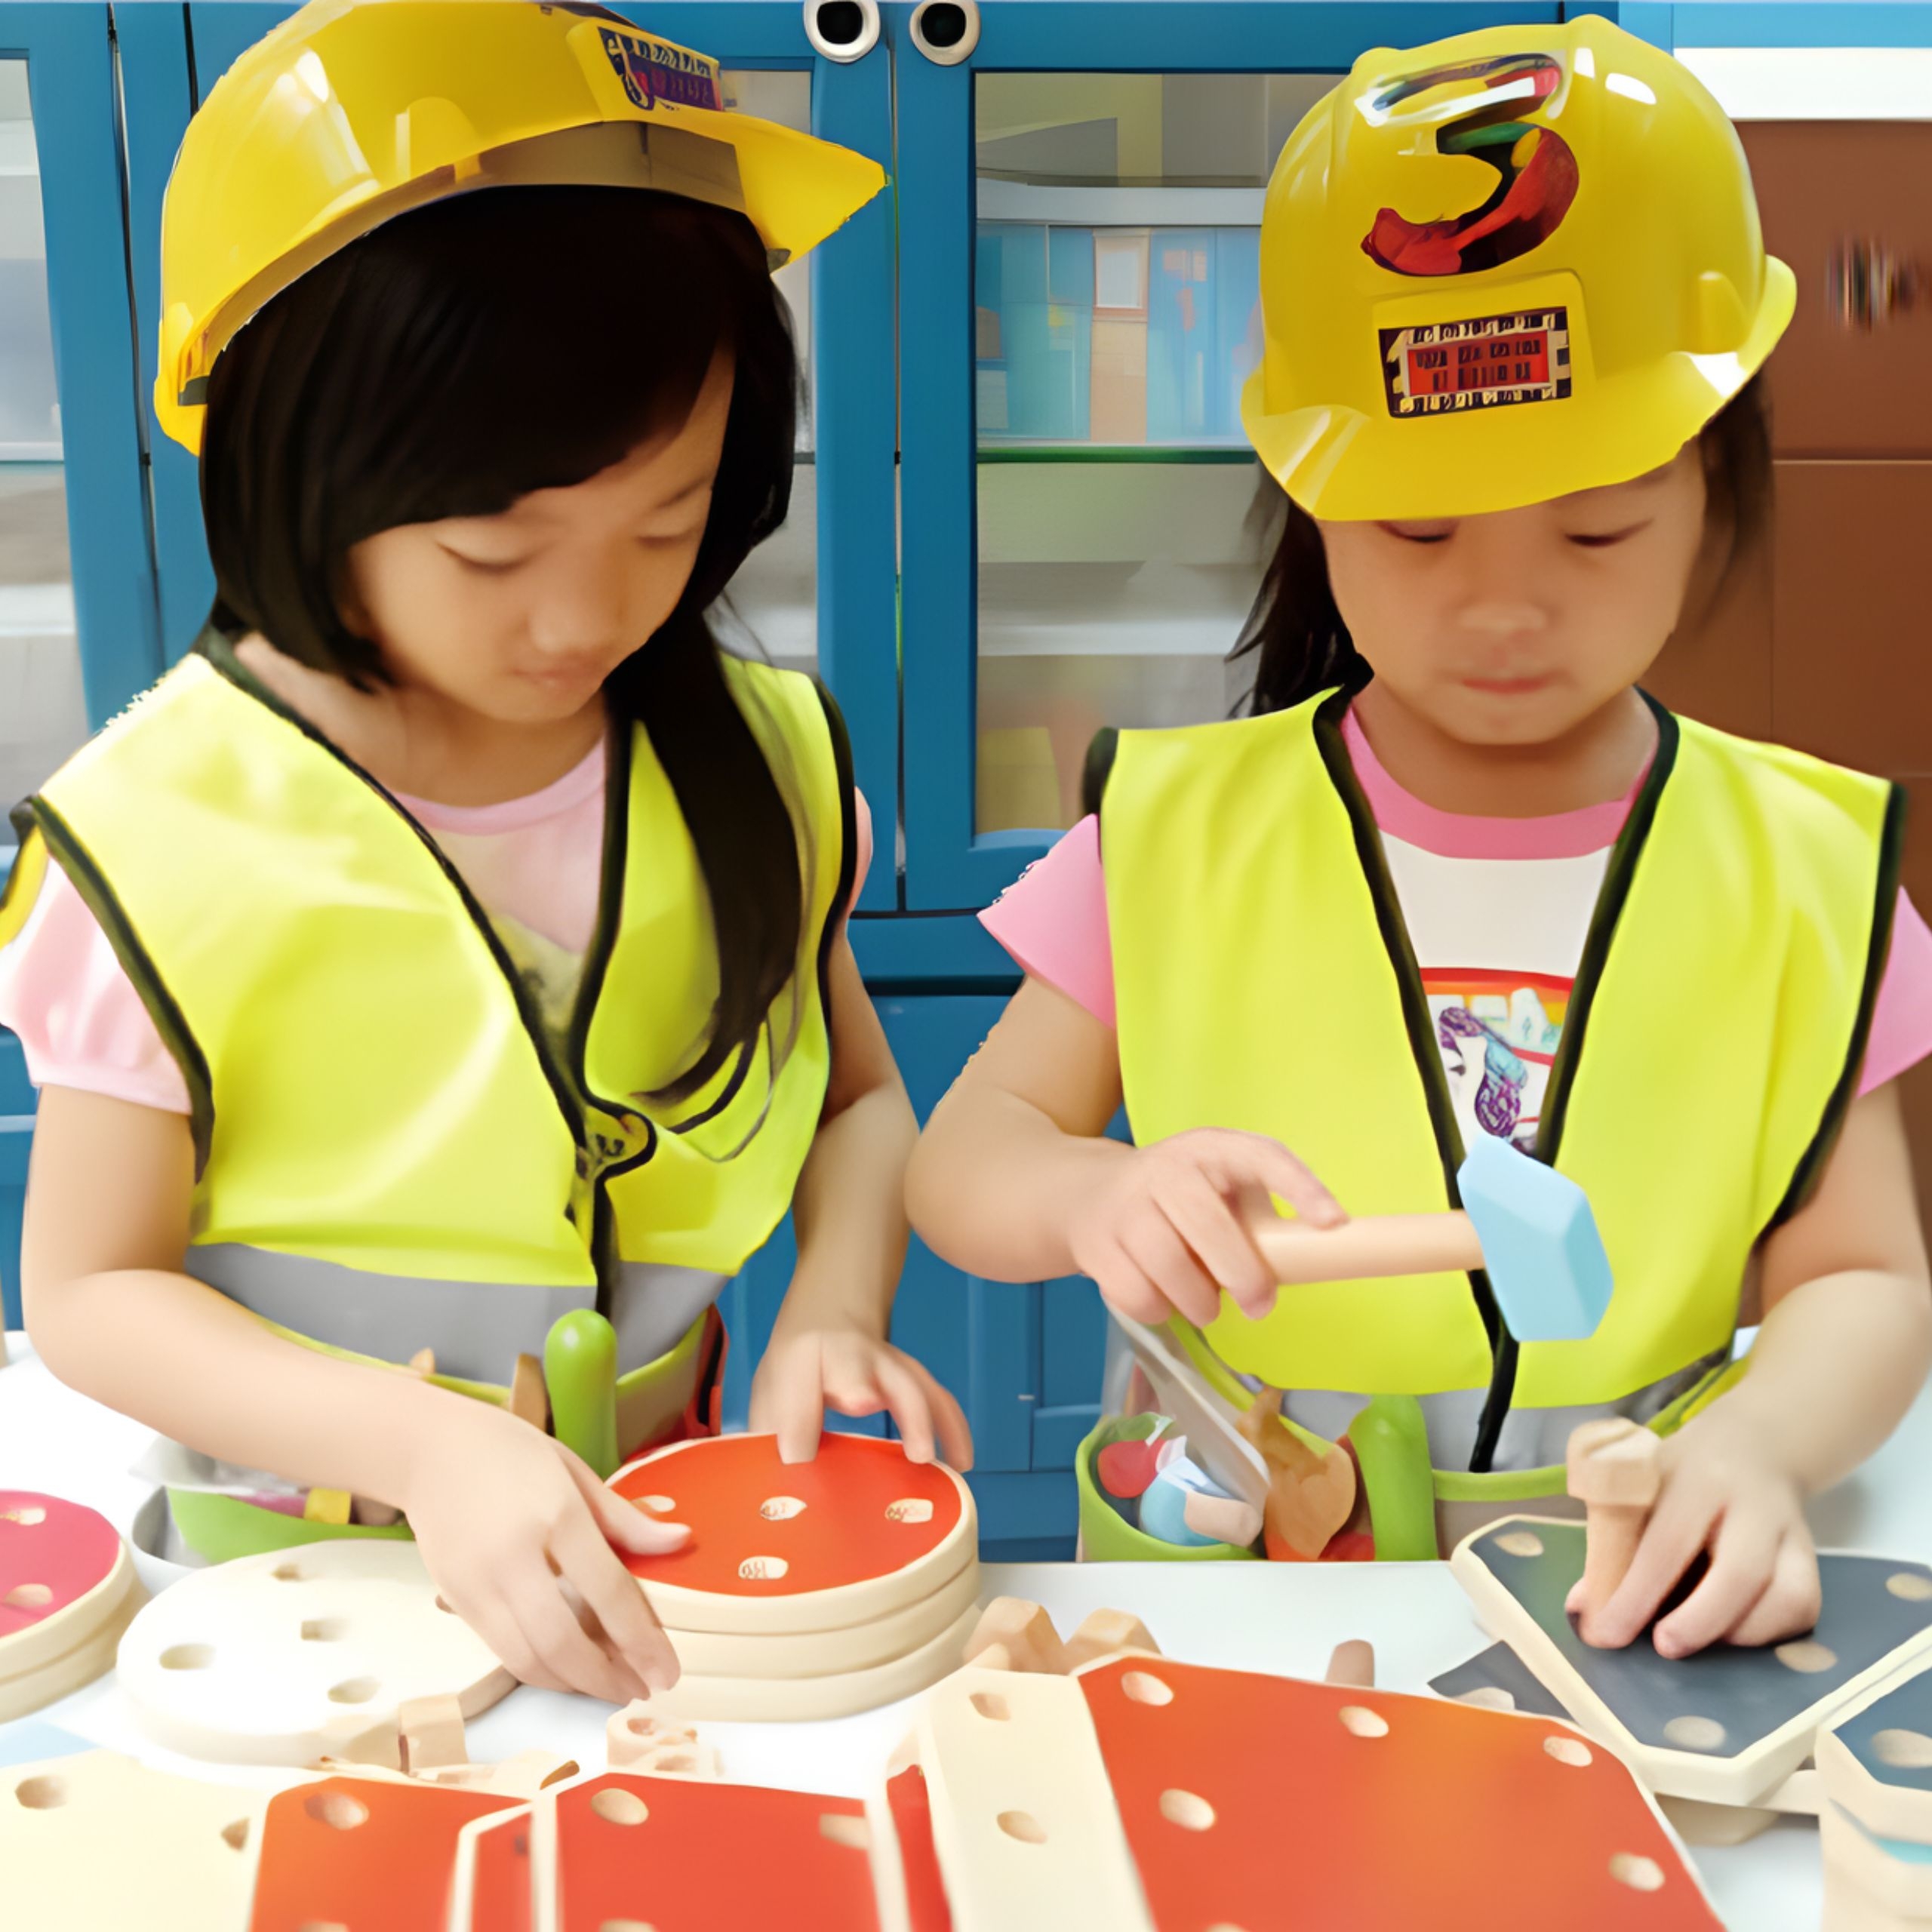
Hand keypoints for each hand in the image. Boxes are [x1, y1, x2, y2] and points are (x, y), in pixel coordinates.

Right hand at [399, 1396, 690, 1702]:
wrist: (427, 1449)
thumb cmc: (509, 1452)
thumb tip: (681, 1541)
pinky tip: (568, 1669)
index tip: (667, 1672)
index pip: (608, 1591)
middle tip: (641, 1690)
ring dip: (573, 1684)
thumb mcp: (574, 1471)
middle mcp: (515, 1556)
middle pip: (563, 1641)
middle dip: (606, 1678)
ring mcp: (477, 1584)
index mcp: (556, 1514)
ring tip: (610, 1687)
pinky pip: (502, 1651)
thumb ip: (624, 1518)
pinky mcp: (454, 1601)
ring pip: (527, 1658)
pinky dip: (539, 1670)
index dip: (642, 1640)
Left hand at [749, 1320, 974, 1469]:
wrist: (828, 1317)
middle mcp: (847, 1354)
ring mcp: (886, 1362)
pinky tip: (961, 1462)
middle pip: (857, 1369)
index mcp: (801, 1360)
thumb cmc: (796, 1369)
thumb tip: (777, 1495)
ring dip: (921, 1418)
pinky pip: (938, 1397)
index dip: (796, 1423)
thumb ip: (769, 1435)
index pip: (796, 1388)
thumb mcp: (769, 1393)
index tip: (797, 1460)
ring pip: (908, 1381)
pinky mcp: (912, 1375)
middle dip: (862, 1389)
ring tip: (930, 1461)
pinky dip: (954, 1428)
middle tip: (867, 1418)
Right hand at [1064, 1128, 1342, 1326]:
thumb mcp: (1219, 1189)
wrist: (1086, 1195)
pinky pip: (1137, 1295)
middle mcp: (1164, 1169)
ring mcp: (1124, 1205)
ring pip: (1169, 1268)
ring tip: (1205, 1303)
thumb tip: (1306, 1263)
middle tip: (1259, 1304)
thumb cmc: (1177, 1200)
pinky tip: (1163, 1297)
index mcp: (1209, 1150)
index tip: (1333, 1223)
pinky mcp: (1095, 1244)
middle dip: (1244, 1276)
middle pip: (1209, 1227)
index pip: (1261, 1156)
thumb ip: (1259, 1219)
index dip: (1299, 1187)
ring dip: (1199, 1303)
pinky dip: (1159, 1309)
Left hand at [1572, 1402, 1818, 1657]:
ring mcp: (1793, 1533)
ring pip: (1787, 1597)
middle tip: (1664, 1646)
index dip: (1636, 1594)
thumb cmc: (1680, 1474)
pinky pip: (1803, 1609)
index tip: (1606, 1634)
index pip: (1667, 1542)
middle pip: (1742, 1572)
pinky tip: (1730, 1632)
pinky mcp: (1814, 1561)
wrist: (1753, 1446)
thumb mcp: (1639, 1486)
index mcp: (1698, 1479)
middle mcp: (1755, 1505)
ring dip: (1738, 1633)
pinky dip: (1767, 1634)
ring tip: (1696, 1637)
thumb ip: (1611, 1542)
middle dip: (1699, 1620)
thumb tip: (1583, 1609)